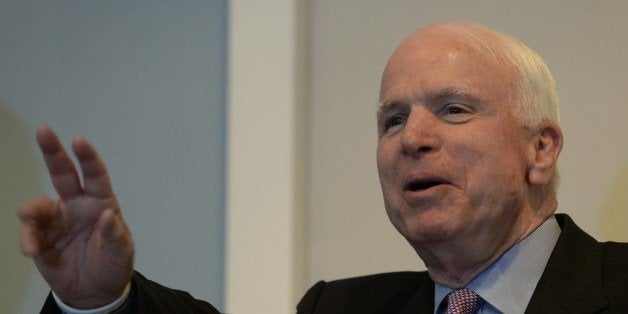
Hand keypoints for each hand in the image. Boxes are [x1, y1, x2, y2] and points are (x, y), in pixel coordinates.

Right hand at [18, 125, 133, 308]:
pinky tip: (33, 250)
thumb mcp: (122, 253)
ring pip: (39, 205)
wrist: (95, 292)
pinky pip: (29, 234)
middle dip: (53, 151)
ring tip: (29, 216)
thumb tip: (109, 215)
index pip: (95, 175)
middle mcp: (77, 206)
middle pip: (63, 174)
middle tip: (44, 130)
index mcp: (100, 203)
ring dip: (31, 208)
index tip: (78, 140)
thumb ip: (116, 235)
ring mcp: (57, 222)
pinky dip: (27, 239)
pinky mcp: (42, 240)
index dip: (88, 157)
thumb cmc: (113, 265)